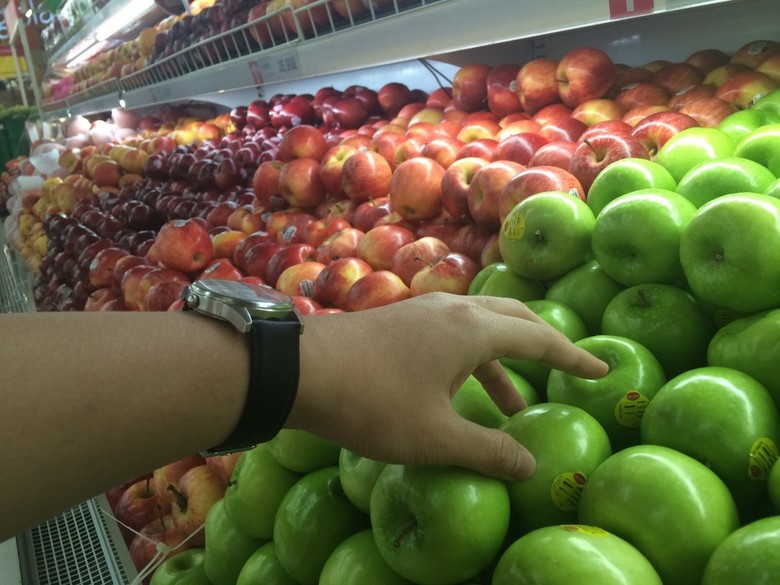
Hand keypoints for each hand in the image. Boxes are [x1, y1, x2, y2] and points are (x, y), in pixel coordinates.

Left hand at [289, 293, 608, 480]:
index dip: (573, 356)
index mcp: (471, 330)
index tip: (600, 369)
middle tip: (563, 370)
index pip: (538, 339)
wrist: (299, 371)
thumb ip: (487, 450)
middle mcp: (452, 310)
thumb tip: (530, 468)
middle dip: (542, 344)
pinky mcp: (399, 321)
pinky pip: (451, 332)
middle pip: (512, 319)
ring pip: (479, 326)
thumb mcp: (435, 437)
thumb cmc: (373, 402)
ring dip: (501, 360)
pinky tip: (457, 389)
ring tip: (511, 405)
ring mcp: (422, 312)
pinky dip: (470, 357)